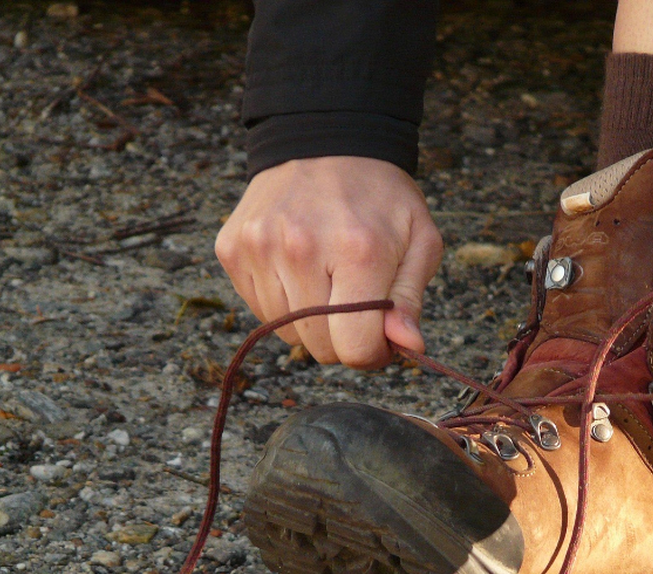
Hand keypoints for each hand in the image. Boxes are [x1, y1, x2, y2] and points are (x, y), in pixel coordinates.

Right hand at [215, 156, 442, 366]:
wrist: (327, 141)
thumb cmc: (381, 198)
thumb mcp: (420, 240)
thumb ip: (411, 299)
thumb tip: (408, 347)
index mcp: (357, 251)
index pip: (354, 347)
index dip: (372, 354)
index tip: (381, 337)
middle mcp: (300, 249)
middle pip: (319, 347)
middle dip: (343, 337)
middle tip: (356, 302)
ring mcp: (259, 247)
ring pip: (287, 333)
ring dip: (312, 321)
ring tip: (327, 278)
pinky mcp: (232, 248)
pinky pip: (260, 309)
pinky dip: (283, 302)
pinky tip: (300, 268)